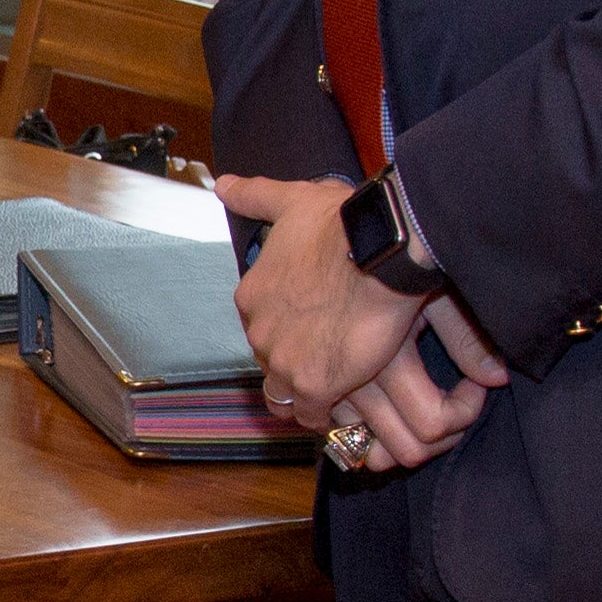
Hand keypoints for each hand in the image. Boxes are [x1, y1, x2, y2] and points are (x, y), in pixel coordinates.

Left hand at [216, 172, 508, 471]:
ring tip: (333, 391)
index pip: (260, 326)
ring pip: (284, 397)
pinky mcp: (316, 387)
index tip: (309, 328)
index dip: (286, 330)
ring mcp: (285, 363)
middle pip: (271, 363)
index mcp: (253, 296)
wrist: (378, 250)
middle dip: (294, 364)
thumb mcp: (291, 200)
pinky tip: (345, 407)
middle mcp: (260, 333)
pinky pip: (313, 416)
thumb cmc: (340, 223)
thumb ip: (255, 195)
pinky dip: (326, 415)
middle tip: (327, 359)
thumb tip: (223, 184)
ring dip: (303, 397)